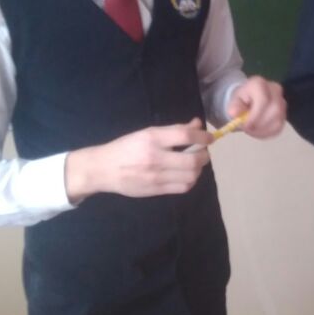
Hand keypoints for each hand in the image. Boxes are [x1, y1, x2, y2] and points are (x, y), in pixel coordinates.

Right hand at [64, 118, 212, 200]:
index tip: (209, 138)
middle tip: (203, 152)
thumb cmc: (126, 147)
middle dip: (204, 156)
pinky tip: (186, 175)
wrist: (103, 169)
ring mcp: (156, 176)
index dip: (203, 136)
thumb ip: (174, 130)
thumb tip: (197, 124)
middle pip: (193, 160)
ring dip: (198, 169)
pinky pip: (182, 187)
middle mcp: (155, 158)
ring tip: (195, 164)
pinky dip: (190, 180)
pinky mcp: (155, 190)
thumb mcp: (147, 133)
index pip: (185, 136)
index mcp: (152, 139)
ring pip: (191, 176)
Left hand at [227, 76, 285, 138]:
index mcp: (259, 84)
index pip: (264, 100)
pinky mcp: (284, 114)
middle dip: (260, 124)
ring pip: (278, 120)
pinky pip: (279, 127)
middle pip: (274, 110)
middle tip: (248, 130)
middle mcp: (275, 90)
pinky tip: (258, 132)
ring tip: (251, 131)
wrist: (250, 98)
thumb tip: (234, 113)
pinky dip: (267, 133)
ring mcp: (282, 102)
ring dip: (263, 130)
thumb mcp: (234, 101)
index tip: (246, 126)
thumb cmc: (242, 99)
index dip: (255, 116)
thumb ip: (234, 106)